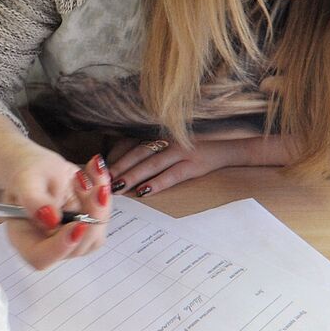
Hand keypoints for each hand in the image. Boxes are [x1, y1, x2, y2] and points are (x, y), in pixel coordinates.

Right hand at [2, 151, 111, 270]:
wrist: (40, 166)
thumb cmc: (27, 173)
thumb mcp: (25, 179)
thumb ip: (33, 199)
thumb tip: (51, 220)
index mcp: (24, 237)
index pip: (41, 257)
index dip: (60, 247)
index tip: (78, 224)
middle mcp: (48, 243)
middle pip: (76, 248)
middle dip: (90, 217)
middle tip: (95, 188)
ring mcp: (70, 238)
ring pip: (95, 235)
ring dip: (99, 204)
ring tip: (87, 175)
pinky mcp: (86, 228)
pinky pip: (103, 218)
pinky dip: (103, 194)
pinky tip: (94, 173)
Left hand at [113, 133, 290, 196]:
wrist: (229, 149)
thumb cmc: (197, 152)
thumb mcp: (174, 149)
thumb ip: (154, 154)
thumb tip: (127, 168)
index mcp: (162, 138)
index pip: (134, 147)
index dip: (117, 158)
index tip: (100, 169)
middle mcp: (169, 142)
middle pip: (138, 154)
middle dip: (119, 168)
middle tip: (101, 181)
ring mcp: (182, 152)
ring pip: (152, 163)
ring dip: (133, 175)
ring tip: (117, 187)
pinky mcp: (194, 164)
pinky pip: (172, 175)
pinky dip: (158, 183)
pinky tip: (144, 191)